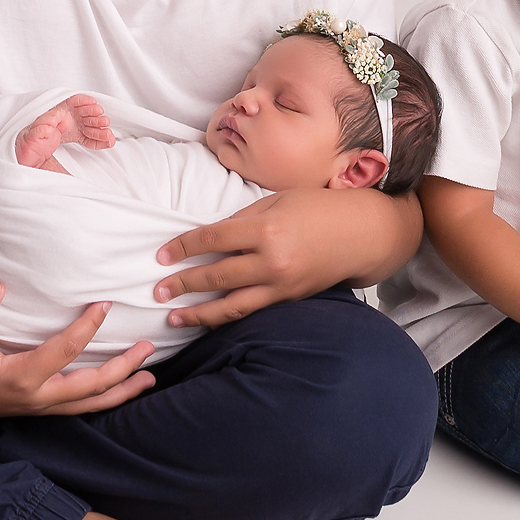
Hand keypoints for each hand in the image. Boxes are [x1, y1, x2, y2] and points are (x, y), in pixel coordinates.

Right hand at [0, 282, 156, 418]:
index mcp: (17, 378)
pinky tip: (119, 388)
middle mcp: (33, 398)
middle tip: (147, 348)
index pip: (63, 353)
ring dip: (120, 390)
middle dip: (121, 369)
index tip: (104, 304)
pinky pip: (76, 406)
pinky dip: (102, 398)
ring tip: (149, 378)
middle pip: (88, 388)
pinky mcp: (36, 406)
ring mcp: (36, 406)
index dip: (86, 328)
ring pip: (87, 405)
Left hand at [14, 93, 113, 171]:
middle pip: (83, 114)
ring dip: (100, 130)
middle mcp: (63, 119)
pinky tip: (108, 142)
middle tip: (104, 122)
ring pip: (89, 126)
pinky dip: (98, 140)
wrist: (22, 160)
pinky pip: (88, 137)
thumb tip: (56, 118)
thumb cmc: (24, 146)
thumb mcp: (30, 135)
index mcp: (53, 114)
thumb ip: (42, 126)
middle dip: (95, 117)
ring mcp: (69, 128)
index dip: (83, 102)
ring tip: (109, 136)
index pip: (70, 102)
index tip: (93, 104)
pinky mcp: (73, 138)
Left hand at [152, 190, 354, 329]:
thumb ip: (244, 219)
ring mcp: (282, 284)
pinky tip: (208, 319)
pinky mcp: (289, 299)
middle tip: (157, 289)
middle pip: (216, 275)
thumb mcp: (278, 200)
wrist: (361, 234)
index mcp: (266, 229)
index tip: (161, 255)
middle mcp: (272, 261)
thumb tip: (213, 236)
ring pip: (231, 305)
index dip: (183, 247)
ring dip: (199, 312)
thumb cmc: (320, 209)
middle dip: (182, 284)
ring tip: (173, 317)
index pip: (212, 239)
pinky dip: (226, 317)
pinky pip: (251, 311)